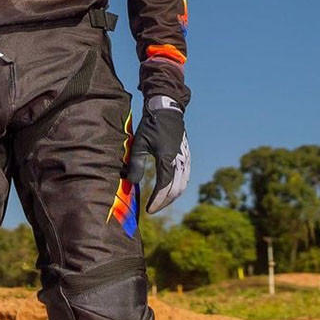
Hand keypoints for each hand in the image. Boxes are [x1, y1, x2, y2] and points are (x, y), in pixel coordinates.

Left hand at [126, 95, 190, 214]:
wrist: (167, 108)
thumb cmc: (151, 125)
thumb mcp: (139, 144)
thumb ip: (136, 164)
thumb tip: (132, 183)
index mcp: (169, 160)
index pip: (164, 188)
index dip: (157, 201)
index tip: (148, 210)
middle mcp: (180, 162)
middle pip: (175, 190)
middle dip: (164, 202)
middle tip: (153, 209)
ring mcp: (186, 158)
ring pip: (182, 185)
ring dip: (172, 196)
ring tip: (160, 202)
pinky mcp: (187, 155)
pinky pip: (185, 177)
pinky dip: (178, 187)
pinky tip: (170, 189)